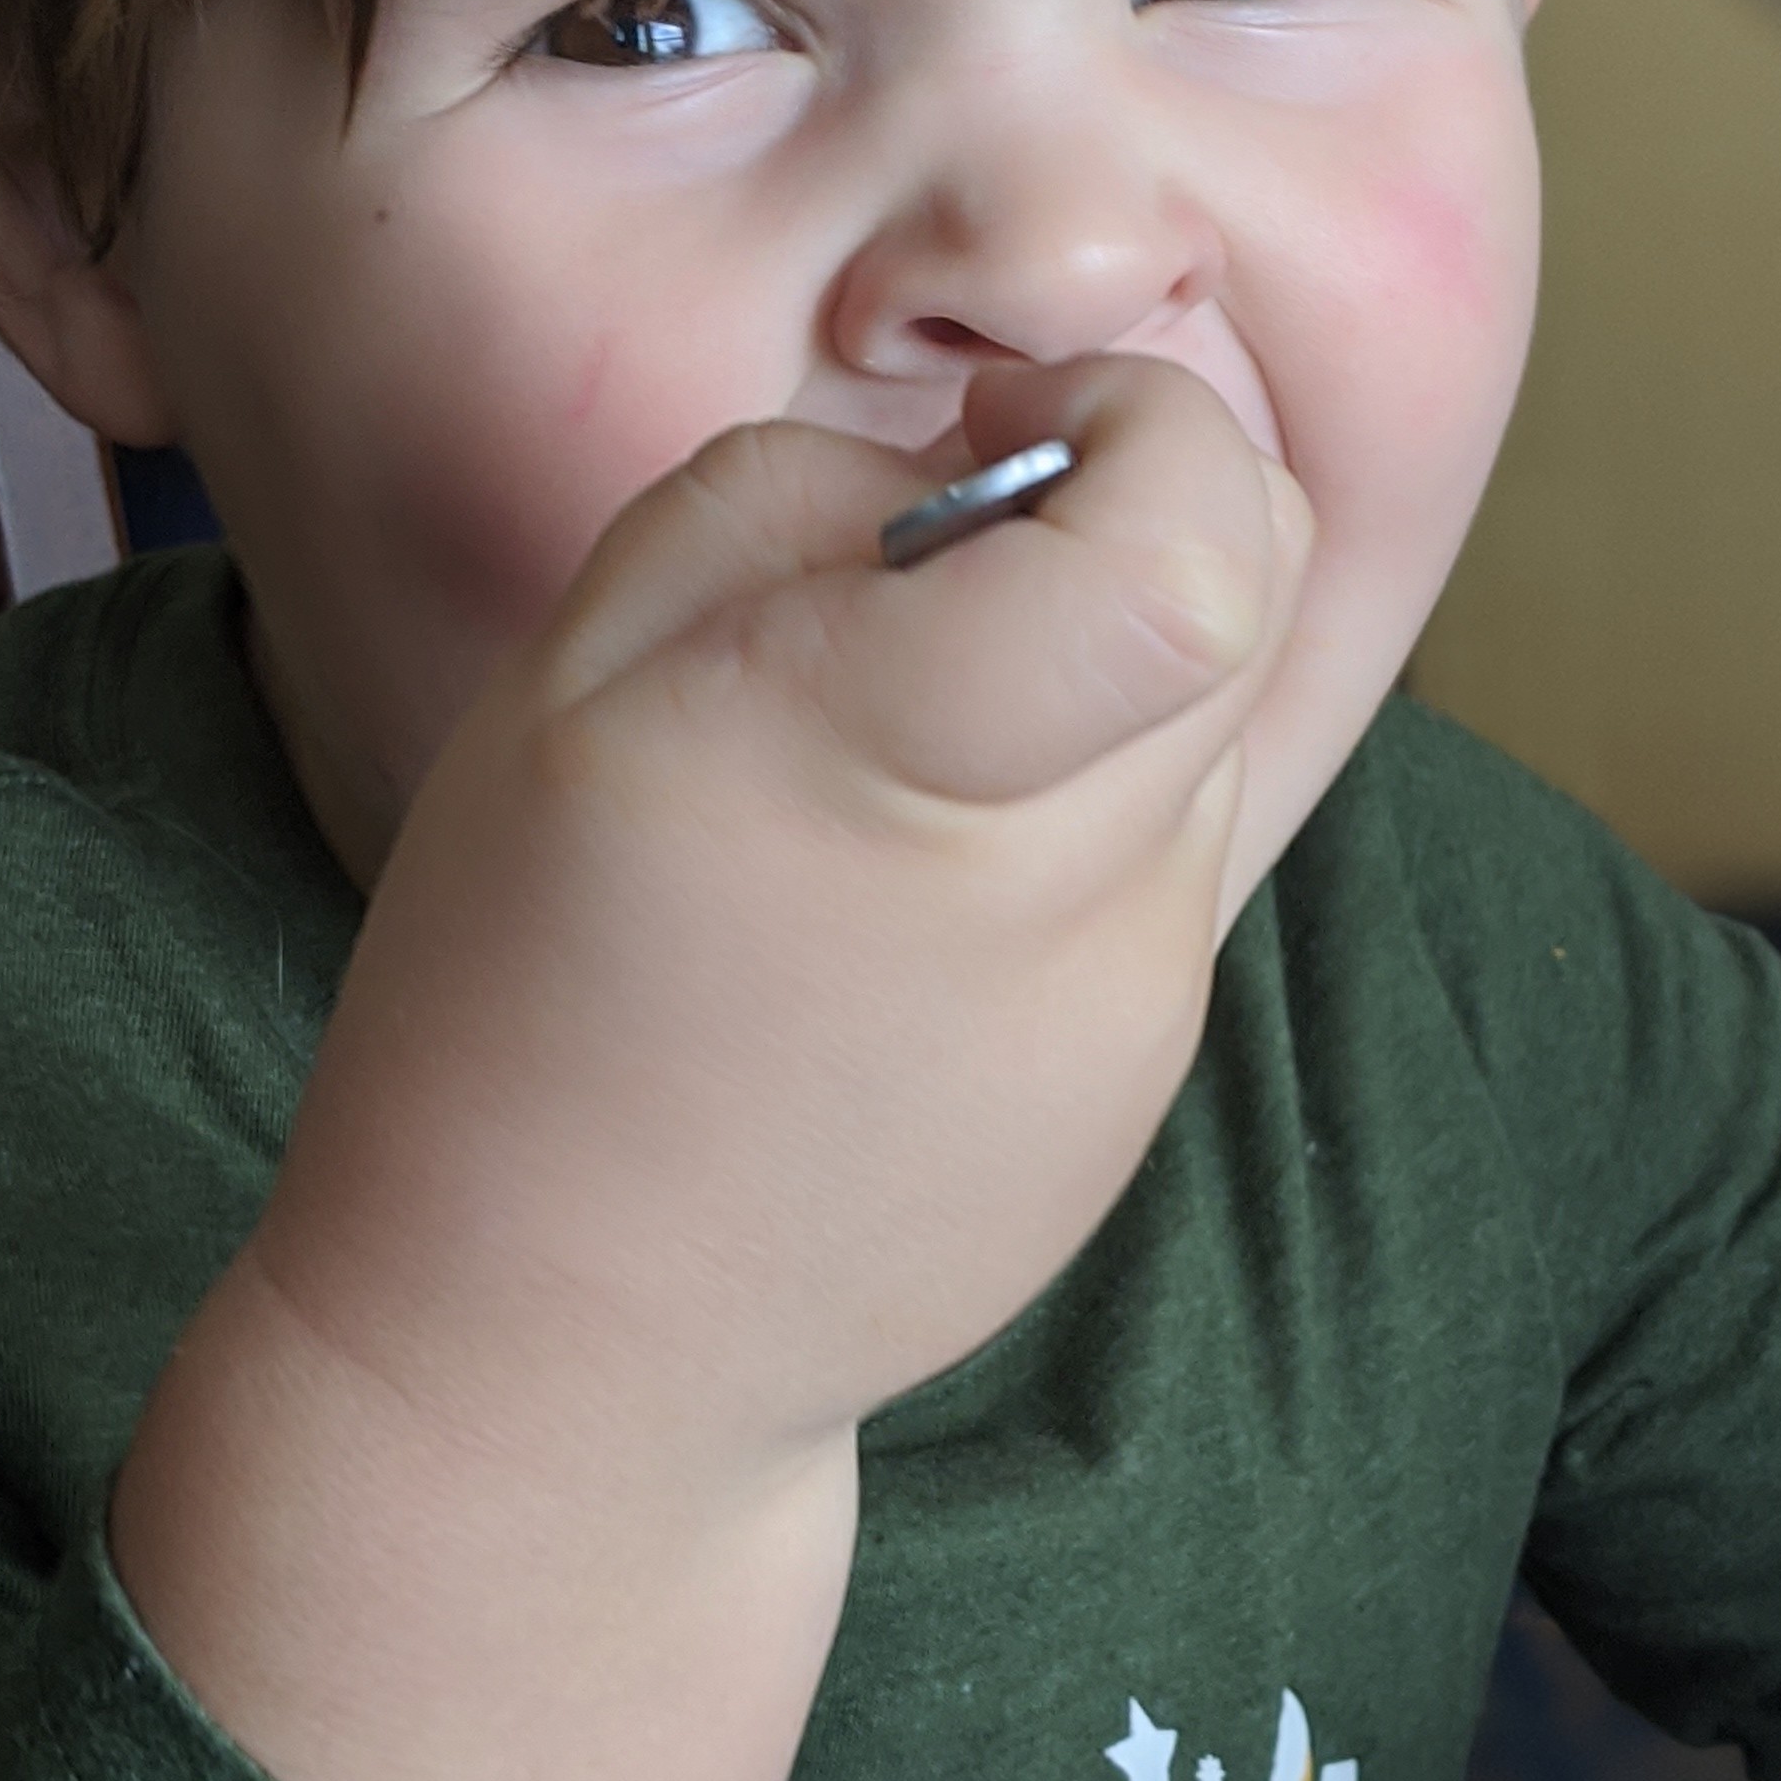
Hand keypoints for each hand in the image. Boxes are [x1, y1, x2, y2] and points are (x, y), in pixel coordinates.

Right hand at [114, 351, 1309, 1780]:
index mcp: (884, 758)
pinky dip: (1081, 818)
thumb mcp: (571, 674)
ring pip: (1223, 728)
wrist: (563, 1361)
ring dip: (1110, 670)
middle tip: (966, 551)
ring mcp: (1129, 1004)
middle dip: (1147, 504)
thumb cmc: (519, 990)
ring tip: (907, 756)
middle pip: (1262, 596)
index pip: (1197, 533)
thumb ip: (785, 504)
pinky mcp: (1143, 1084)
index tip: (998, 428)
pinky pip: (1171, 868)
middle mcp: (1054, 886)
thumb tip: (964, 471)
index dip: (1142, 419)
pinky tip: (910, 913)